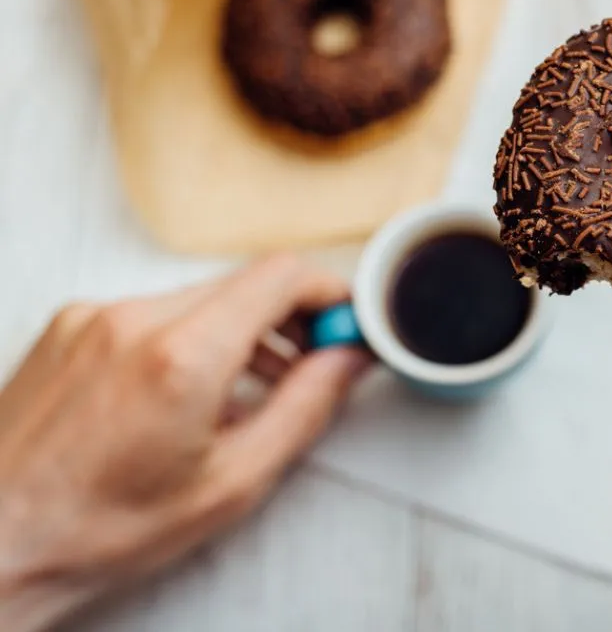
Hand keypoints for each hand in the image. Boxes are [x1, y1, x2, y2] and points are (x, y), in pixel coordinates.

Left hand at [0, 256, 372, 631]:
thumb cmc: (99, 530)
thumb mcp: (231, 482)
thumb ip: (304, 408)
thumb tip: (346, 360)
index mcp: (181, 356)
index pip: (281, 276)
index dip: (330, 293)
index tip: (346, 324)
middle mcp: (134, 319)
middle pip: (244, 283)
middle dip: (291, 316)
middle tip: (314, 360)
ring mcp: (94, 316)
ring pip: (200, 296)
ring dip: (242, 328)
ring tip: (256, 387)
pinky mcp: (69, 325)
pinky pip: (154, 311)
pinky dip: (190, 336)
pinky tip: (191, 392)